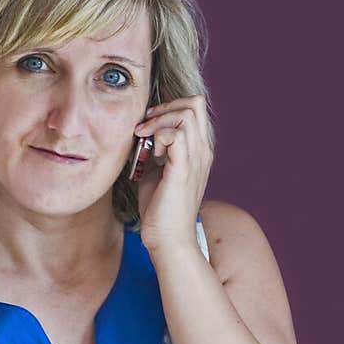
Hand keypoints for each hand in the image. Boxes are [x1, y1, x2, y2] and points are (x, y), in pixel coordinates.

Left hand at [132, 95, 214, 253]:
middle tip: (145, 125)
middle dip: (165, 106)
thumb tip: (141, 136)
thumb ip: (153, 152)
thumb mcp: (155, 173)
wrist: (168, 240)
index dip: (169, 108)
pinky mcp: (183, 170)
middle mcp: (202, 151)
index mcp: (198, 151)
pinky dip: (159, 134)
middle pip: (195, 103)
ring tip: (144, 137)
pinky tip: (149, 151)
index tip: (148, 125)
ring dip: (159, 120)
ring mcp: (196, 159)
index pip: (194, 109)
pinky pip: (176, 134)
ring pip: (187, 113)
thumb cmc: (160, 210)